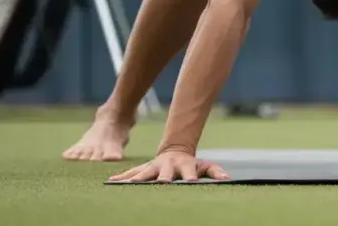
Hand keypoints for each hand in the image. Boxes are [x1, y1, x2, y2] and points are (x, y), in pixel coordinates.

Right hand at [108, 150, 229, 182]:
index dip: (190, 177)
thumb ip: (215, 172)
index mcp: (183, 165)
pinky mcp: (143, 169)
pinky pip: (131, 173)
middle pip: (164, 173)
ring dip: (137, 179)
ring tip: (129, 185)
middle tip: (160, 184)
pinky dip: (122, 177)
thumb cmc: (192, 164)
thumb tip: (227, 179)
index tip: (191, 182)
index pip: (189, 172)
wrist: (175, 152)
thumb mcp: (205, 166)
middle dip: (162, 179)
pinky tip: (111, 182)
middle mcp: (167, 166)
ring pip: (144, 173)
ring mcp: (153, 167)